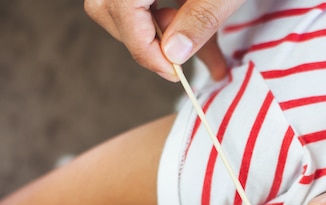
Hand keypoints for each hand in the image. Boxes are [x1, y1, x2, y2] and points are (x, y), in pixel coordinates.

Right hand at [84, 0, 242, 80]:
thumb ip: (201, 18)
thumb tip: (174, 54)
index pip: (120, 10)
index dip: (143, 48)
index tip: (173, 72)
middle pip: (111, 8)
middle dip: (146, 40)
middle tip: (182, 59)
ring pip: (129, 7)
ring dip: (166, 36)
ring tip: (209, 55)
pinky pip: (152, 1)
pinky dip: (179, 22)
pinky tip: (209, 46)